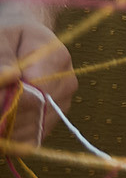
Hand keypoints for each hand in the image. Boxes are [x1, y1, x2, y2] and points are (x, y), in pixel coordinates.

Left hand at [0, 18, 75, 151]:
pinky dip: (13, 139)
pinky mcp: (54, 118)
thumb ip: (3, 56)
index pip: (34, 94)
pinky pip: (34, 139)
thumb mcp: (3, 38)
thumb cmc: (12, 37)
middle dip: (5, 118)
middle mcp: (66, 83)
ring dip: (8, 131)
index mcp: (57, 59)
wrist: (29, 41)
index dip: (7, 104)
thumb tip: (9, 77)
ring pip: (32, 131)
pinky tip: (3, 126)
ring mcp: (62, 103)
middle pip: (33, 115)